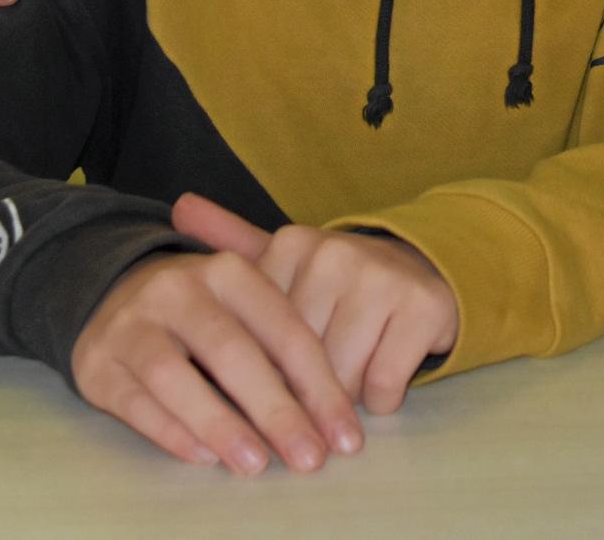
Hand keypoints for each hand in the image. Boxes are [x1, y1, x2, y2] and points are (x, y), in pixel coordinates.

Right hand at [70, 244, 363, 473]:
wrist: (113, 289)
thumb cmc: (203, 310)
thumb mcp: (245, 305)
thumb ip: (285, 347)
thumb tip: (333, 416)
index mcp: (229, 271)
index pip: (284, 329)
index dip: (319, 386)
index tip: (344, 434)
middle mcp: (178, 290)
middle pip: (232, 353)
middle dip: (276, 410)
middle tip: (309, 458)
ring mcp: (133, 324)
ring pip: (175, 377)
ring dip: (220, 424)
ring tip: (256, 464)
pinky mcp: (99, 361)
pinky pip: (136, 401)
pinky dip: (171, 432)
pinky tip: (205, 457)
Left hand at [172, 194, 459, 416]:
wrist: (425, 272)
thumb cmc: (340, 283)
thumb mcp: (285, 261)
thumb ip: (231, 239)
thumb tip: (178, 206)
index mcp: (290, 245)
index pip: (256, 337)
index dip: (265, 366)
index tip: (278, 362)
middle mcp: (333, 253)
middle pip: (294, 362)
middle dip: (307, 384)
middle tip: (326, 362)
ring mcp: (379, 277)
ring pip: (338, 379)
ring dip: (345, 394)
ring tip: (355, 365)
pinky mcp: (421, 306)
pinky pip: (382, 386)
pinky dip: (382, 397)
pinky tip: (385, 369)